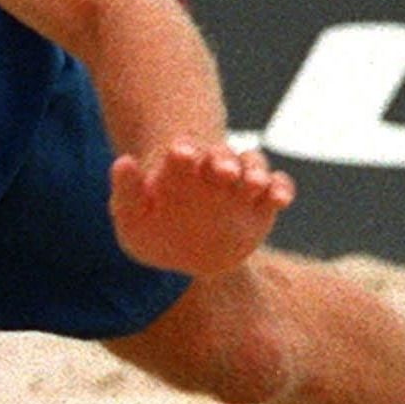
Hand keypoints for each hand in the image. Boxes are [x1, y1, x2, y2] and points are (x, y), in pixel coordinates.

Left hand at [108, 139, 294, 276]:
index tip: (182, 154)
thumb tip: (123, 161)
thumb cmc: (152, 230)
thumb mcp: (132, 217)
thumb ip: (127, 191)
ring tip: (252, 184)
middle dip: (223, 160)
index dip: (184, 151)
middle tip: (222, 172)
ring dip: (255, 171)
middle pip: (222, 155)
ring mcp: (239, 186)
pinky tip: (279, 199)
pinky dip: (281, 188)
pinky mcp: (261, 204)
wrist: (183, 252)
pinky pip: (277, 188)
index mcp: (180, 169)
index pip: (183, 152)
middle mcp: (213, 171)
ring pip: (252, 166)